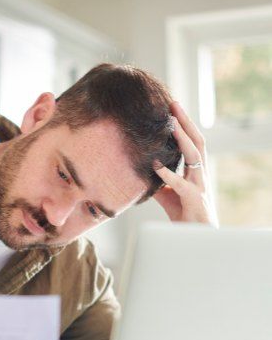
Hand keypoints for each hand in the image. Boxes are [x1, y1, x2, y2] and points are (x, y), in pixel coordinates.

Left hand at [153, 102, 217, 226]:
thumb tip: (141, 170)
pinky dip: (168, 173)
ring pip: (194, 156)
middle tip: (173, 103)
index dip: (183, 125)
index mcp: (194, 170)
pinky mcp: (193, 199)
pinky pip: (180, 184)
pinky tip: (156, 165)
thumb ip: (159, 181)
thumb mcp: (167, 194)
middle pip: (196, 141)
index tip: (171, 108)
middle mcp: (199, 173)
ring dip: (182, 138)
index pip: (191, 142)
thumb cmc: (184, 214)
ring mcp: (199, 185)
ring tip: (171, 123)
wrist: (197, 236)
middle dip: (185, 122)